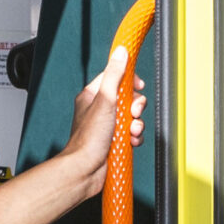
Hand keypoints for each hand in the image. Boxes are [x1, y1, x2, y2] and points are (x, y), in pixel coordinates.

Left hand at [48, 45, 148, 205]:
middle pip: (127, 98)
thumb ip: (114, 75)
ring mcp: (107, 126)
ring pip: (132, 117)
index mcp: (92, 96)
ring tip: (130, 133)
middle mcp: (99, 110)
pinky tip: (130, 142)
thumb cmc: (89, 138)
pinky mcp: (114, 141)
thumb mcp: (105, 100)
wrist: (85, 170)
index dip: (129, 81)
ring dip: (136, 124)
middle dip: (135, 107)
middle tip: (132, 114)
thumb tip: (121, 52)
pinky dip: (134, 138)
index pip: (114, 78)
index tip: (138, 86)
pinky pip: (132, 134)